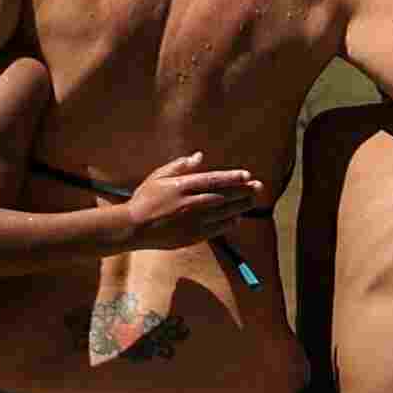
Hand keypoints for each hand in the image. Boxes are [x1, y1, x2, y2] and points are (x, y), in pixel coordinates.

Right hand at [111, 154, 268, 245]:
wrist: (133, 228)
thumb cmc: (145, 199)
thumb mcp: (159, 177)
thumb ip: (180, 166)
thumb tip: (200, 155)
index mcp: (181, 186)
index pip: (213, 180)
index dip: (232, 178)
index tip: (246, 175)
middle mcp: (190, 203)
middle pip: (223, 196)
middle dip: (243, 191)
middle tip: (259, 187)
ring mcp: (192, 221)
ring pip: (223, 213)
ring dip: (240, 206)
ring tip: (252, 200)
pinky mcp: (192, 236)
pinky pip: (216, 229)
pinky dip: (228, 223)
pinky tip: (237, 218)